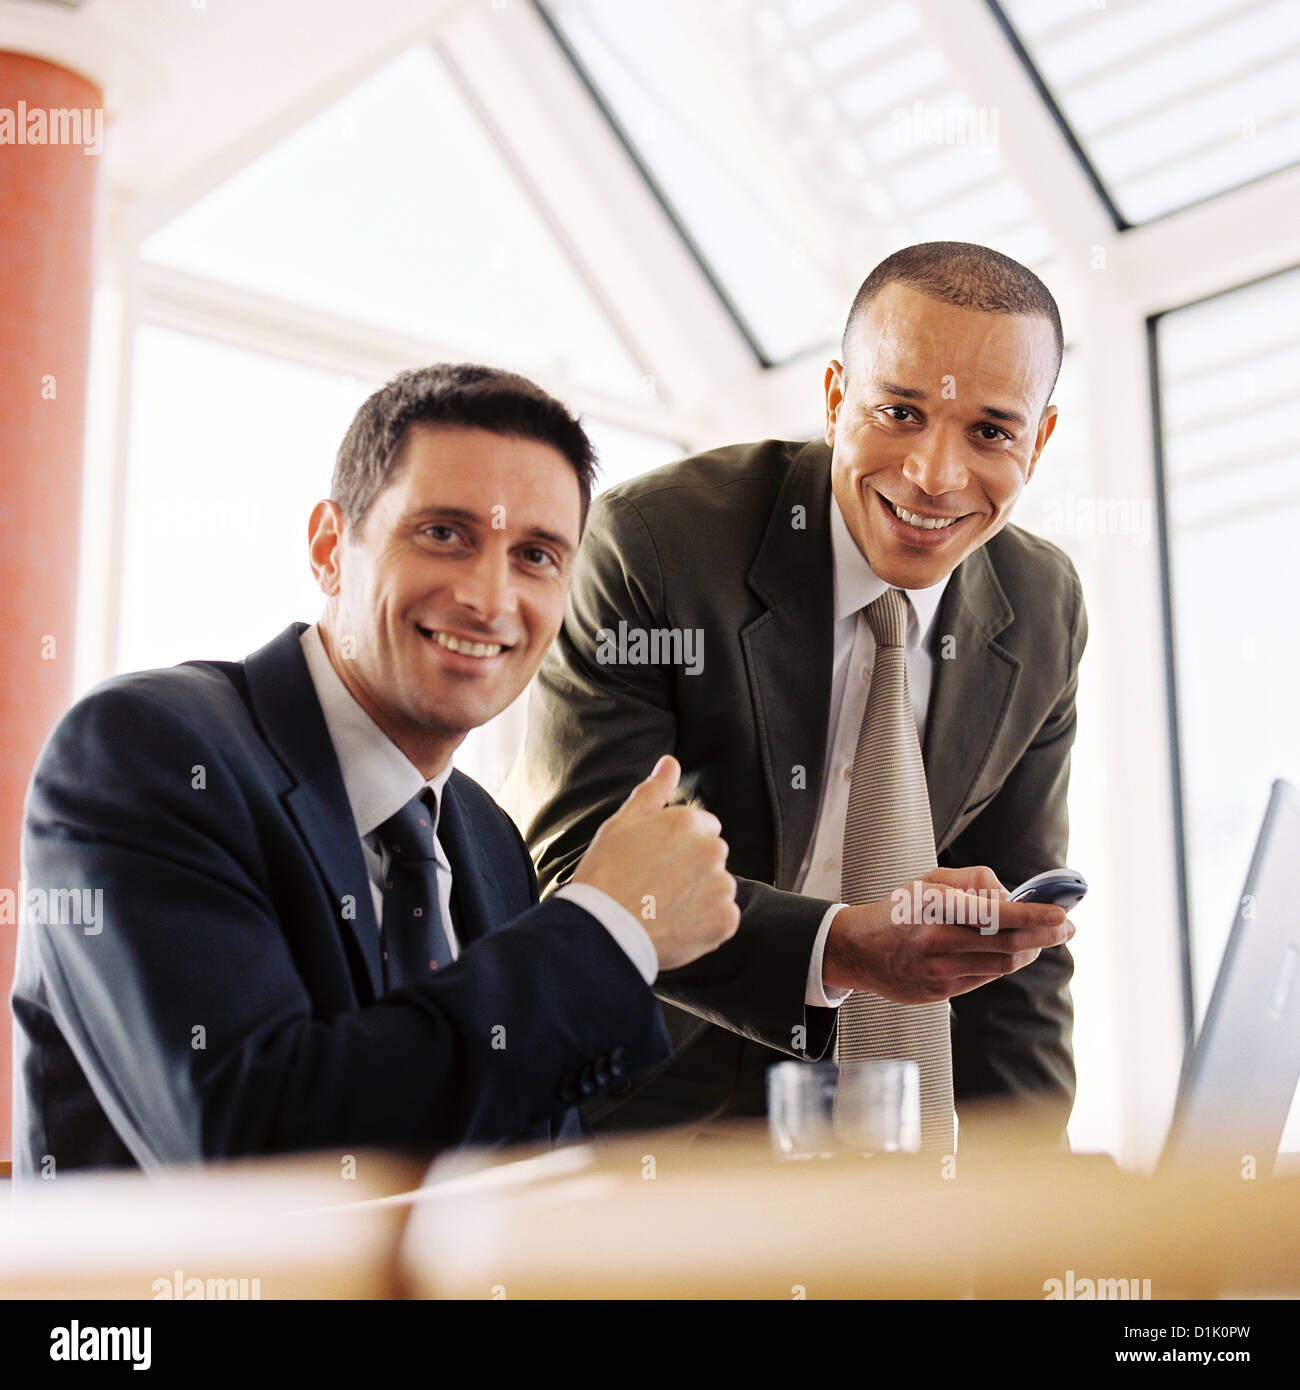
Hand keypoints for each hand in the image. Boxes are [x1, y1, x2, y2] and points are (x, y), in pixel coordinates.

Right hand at [571, 755, 739, 971]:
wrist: (602, 932)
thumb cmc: (605, 874)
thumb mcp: (622, 823)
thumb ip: (654, 791)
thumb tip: (671, 762)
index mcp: (689, 822)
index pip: (703, 826)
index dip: (678, 843)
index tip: (655, 860)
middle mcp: (712, 849)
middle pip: (712, 855)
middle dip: (692, 866)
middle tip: (656, 885)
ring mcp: (721, 887)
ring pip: (719, 886)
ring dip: (700, 895)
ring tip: (663, 907)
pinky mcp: (725, 921)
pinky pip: (724, 918)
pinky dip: (706, 924)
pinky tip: (676, 925)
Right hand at [822, 865, 1073, 1002]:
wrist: (858, 951)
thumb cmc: (898, 910)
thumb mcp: (928, 879)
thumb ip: (972, 880)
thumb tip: (1010, 894)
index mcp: (933, 906)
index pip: (994, 914)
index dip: (1033, 916)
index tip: (1061, 914)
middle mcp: (936, 940)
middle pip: (1007, 945)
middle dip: (1045, 936)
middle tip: (1067, 928)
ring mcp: (938, 971)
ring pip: (1001, 966)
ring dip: (1029, 951)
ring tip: (1041, 938)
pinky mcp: (940, 993)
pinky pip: (984, 978)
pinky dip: (1003, 964)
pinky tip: (1008, 951)